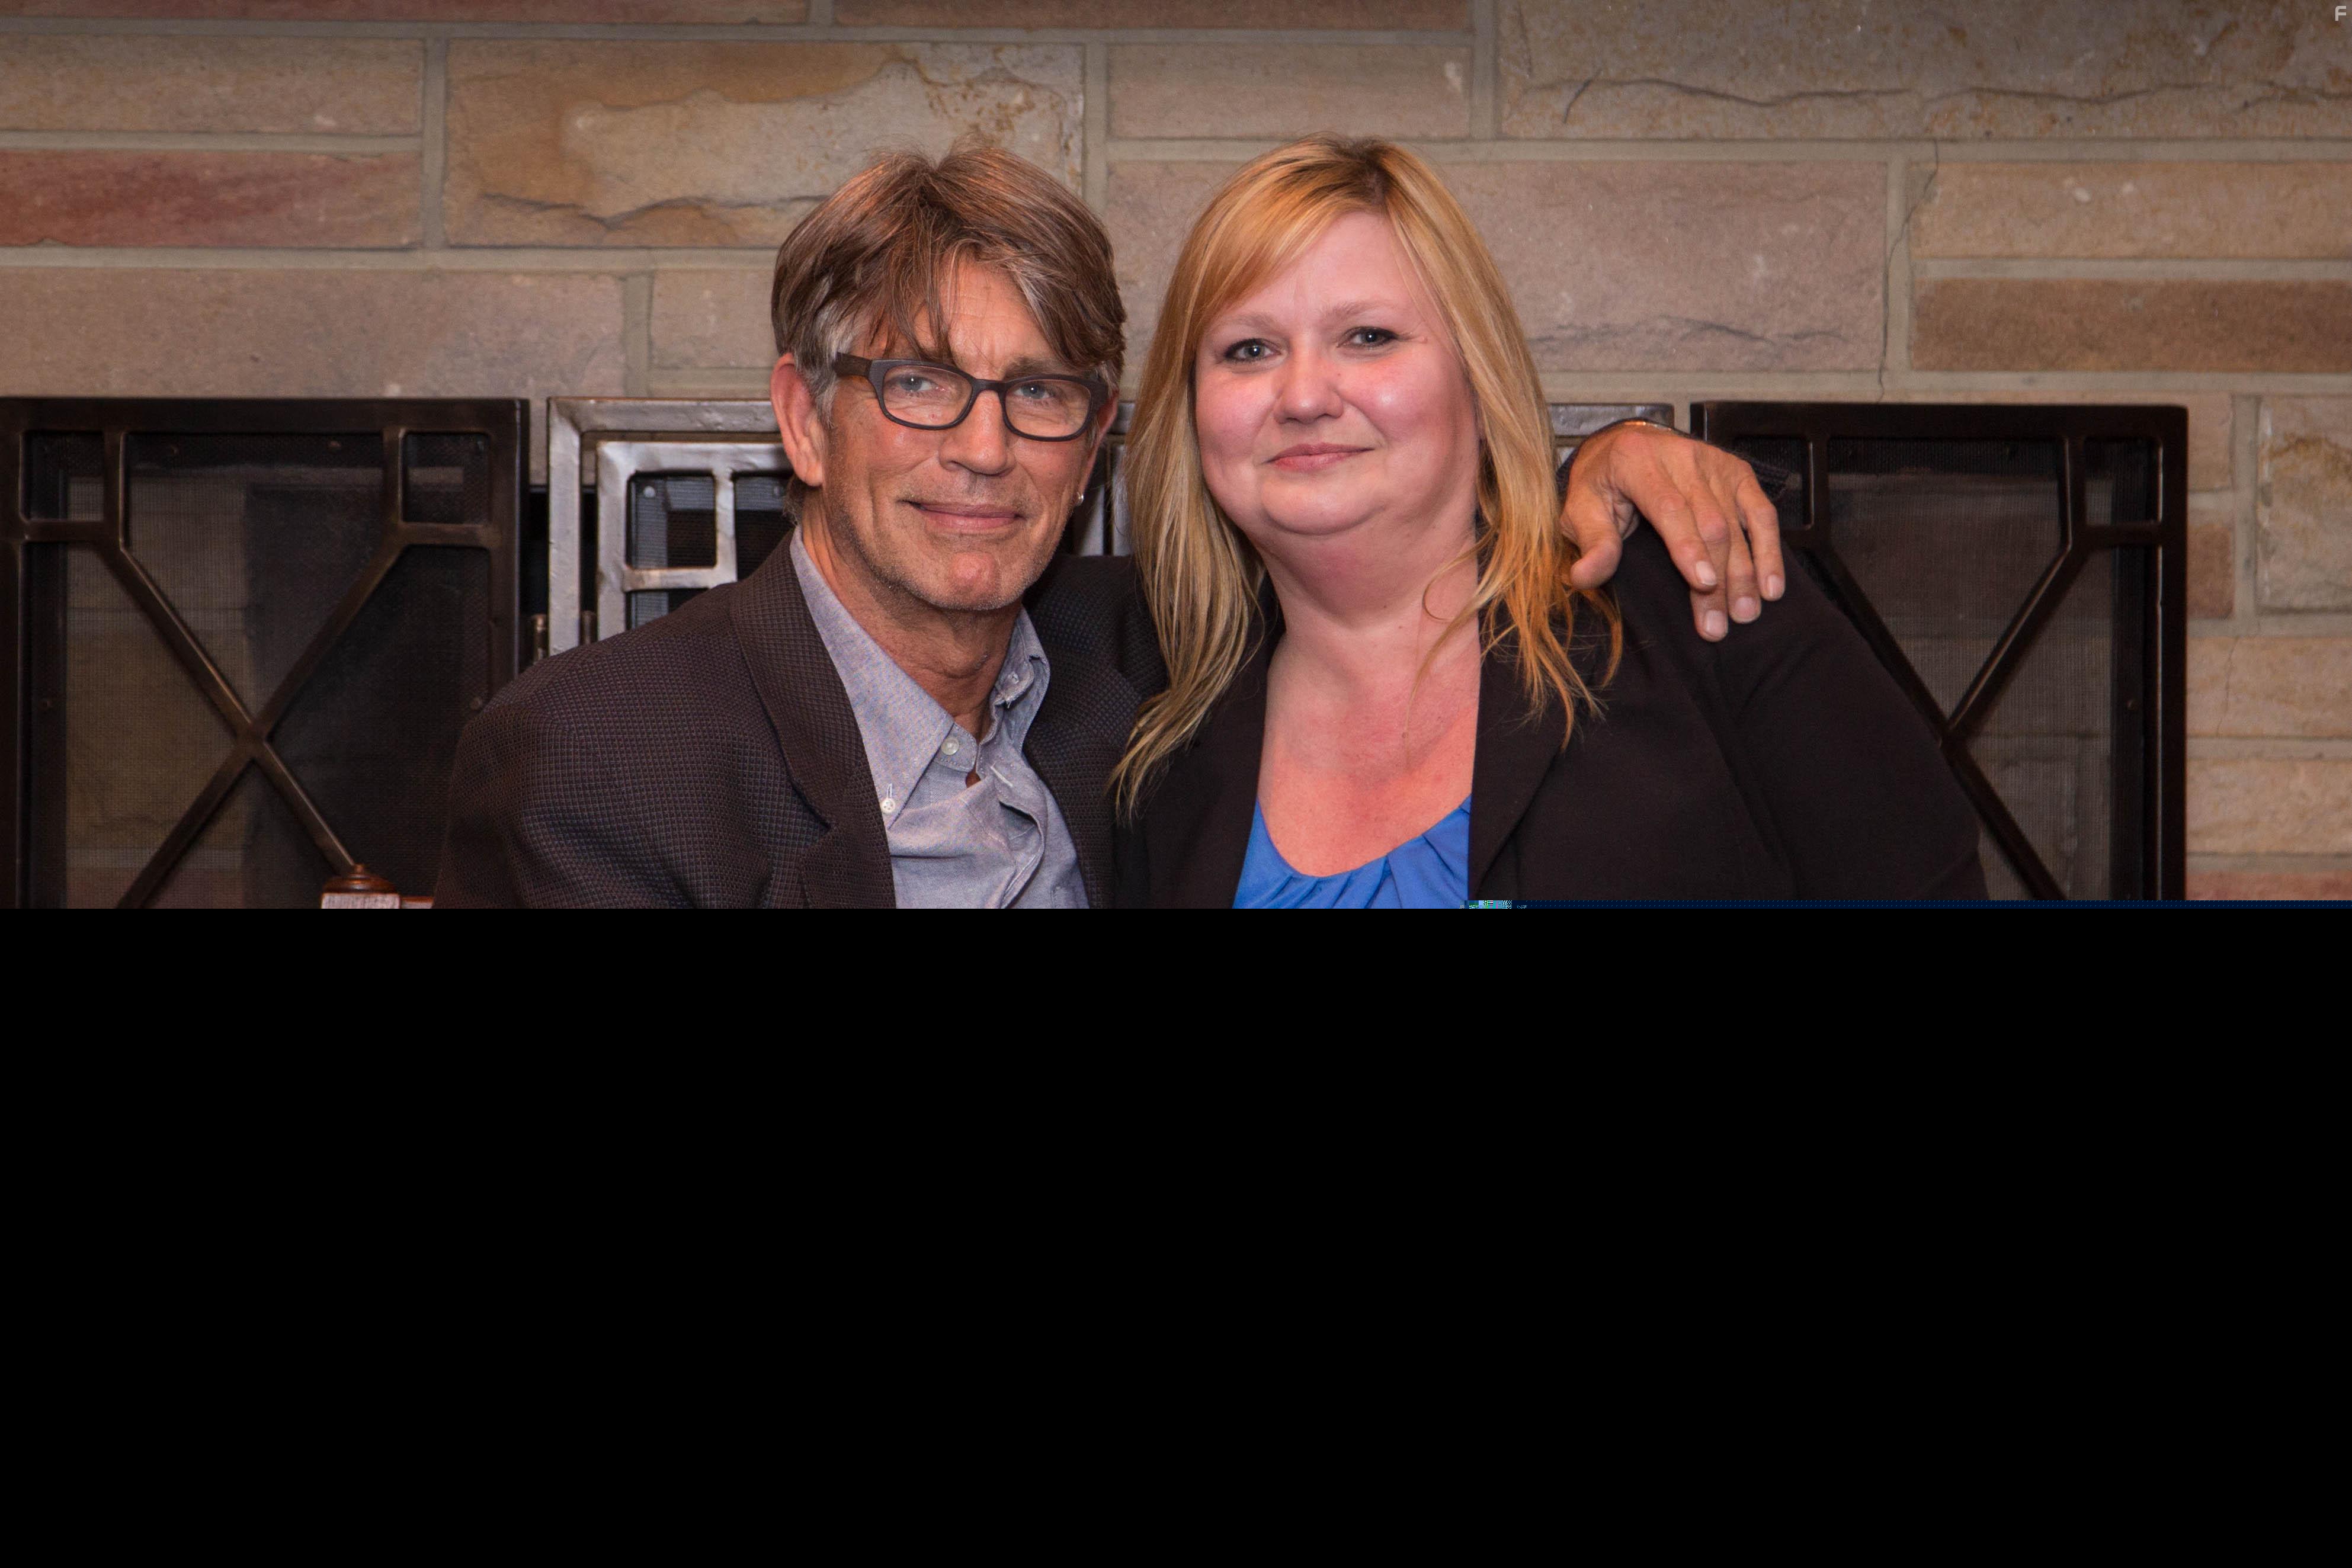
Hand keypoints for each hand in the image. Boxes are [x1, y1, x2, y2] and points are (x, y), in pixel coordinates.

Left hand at [1560, 421, 1784, 641]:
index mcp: (1637, 462)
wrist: (1624, 448)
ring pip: (1737, 523)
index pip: (1669, 507)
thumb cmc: (1601, 486)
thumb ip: (1591, 542)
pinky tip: (1771, 586)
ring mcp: (1714, 462)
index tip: (1703, 583)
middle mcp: (1681, 456)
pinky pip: (1760, 513)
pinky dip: (1769, 550)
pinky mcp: (1737, 472)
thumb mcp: (1580, 510)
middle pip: (1709, 522)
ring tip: (1745, 614)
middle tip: (1719, 624)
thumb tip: (1583, 578)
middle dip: (1718, 577)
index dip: (1688, 546)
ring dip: (1745, 573)